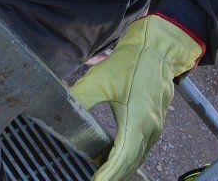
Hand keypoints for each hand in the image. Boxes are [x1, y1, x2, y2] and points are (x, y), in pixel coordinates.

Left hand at [70, 15, 203, 180]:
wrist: (156, 48)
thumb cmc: (130, 62)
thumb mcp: (100, 79)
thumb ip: (80, 97)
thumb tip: (60, 109)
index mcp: (137, 121)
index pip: (122, 158)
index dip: (108, 174)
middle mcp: (150, 129)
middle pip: (130, 162)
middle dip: (113, 175)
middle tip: (95, 180)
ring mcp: (156, 127)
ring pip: (138, 156)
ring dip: (121, 167)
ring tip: (102, 175)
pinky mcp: (156, 122)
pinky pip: (142, 147)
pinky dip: (129, 156)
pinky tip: (116, 157)